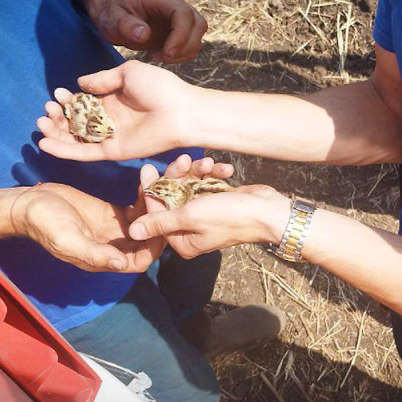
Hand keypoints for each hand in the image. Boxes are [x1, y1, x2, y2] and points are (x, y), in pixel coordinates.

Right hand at [10, 171, 162, 272]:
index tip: (159, 216)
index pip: (142, 258)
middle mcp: (116, 247)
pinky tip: (148, 177)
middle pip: (150, 238)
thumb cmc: (44, 223)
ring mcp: (117, 230)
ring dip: (158, 203)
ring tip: (163, 177)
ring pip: (148, 222)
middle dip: (163, 217)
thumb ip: (93, 253)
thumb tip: (120, 263)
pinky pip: (139, 207)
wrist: (29, 204)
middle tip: (169, 189)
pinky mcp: (115, 214)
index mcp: (106, 259)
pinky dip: (146, 194)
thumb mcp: (66, 238)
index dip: (155, 241)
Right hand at [37, 61, 201, 160]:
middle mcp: (109, 120)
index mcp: (113, 100)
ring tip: (41, 123)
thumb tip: (80, 82)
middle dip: (57, 116)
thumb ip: (102, 79)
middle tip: (46, 109)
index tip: (56, 94)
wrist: (180, 111)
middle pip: (74, 122)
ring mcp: (110, 137)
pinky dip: (64, 150)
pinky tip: (45, 144)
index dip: (67, 100)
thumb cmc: (161, 88)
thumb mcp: (128, 73)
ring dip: (55, 132)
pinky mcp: (113, 152)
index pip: (81, 102)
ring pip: (75, 138)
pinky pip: (84, 153)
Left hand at [89, 0, 206, 62]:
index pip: (183, 12)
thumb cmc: (112, 17)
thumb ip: (125, 25)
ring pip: (198, 35)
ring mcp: (180, 17)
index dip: (181, 34)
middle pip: (198, 23)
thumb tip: (144, 34)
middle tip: (163, 57)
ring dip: (185, 52)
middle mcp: (174, 4)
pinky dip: (182, 55)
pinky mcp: (182, 30)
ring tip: (160, 57)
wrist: (116, 19)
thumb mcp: (111, 20)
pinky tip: (162, 56)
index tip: (167, 52)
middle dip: (185, 46)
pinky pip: (192, 44)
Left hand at [129, 159, 290, 258]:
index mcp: (182, 241)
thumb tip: (133, 232)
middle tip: (182, 159)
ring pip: (189, 186)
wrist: (269, 211)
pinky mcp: (216, 201)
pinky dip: (213, 175)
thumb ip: (160, 222)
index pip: (156, 213)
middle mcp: (190, 229)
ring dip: (199, 172)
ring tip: (209, 163)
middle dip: (178, 177)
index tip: (147, 169)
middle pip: (172, 197)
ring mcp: (204, 215)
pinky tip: (223, 169)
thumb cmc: (230, 217)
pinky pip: (205, 184)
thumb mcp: (190, 217)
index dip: (151, 190)